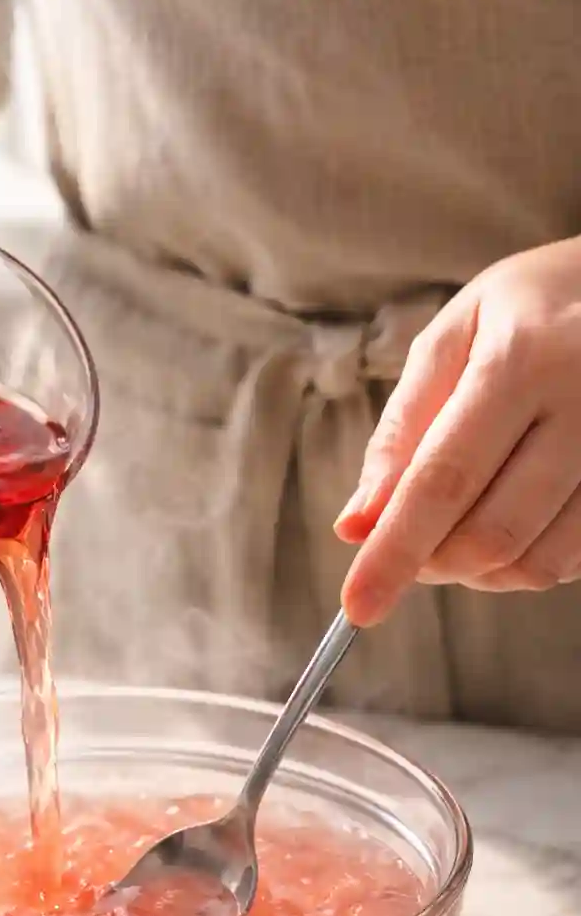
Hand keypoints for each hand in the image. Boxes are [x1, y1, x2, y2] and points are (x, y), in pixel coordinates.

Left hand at [336, 237, 580, 623]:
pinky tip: (511, 517)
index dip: (394, 553)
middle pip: (492, 533)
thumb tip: (358, 525)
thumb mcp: (452, 340)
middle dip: (432, 563)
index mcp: (524, 358)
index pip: (443, 482)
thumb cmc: (529, 309)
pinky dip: (523, 562)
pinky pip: (572, 559)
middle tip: (409, 547)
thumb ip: (401, 433)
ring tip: (458, 527)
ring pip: (537, 561)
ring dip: (478, 571)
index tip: (358, 606)